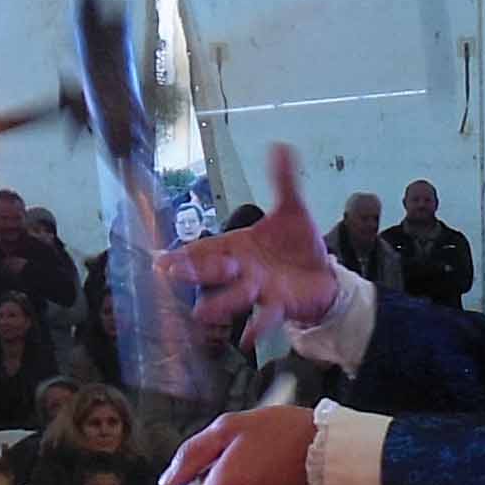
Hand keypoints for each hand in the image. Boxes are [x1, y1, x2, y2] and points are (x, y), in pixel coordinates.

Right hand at [161, 144, 337, 337]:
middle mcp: (243, 270)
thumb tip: (281, 145)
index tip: (162, 260)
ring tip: (202, 313)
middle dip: (196, 272)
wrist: (322, 274)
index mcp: (239, 246)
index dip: (185, 254)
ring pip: (235, 296)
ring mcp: (259, 289)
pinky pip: (266, 317)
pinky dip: (256, 328)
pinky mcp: (279, 304)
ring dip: (220, 303)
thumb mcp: (292, 209)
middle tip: (173, 274)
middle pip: (214, 271)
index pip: (207, 248)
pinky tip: (246, 339)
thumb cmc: (298, 244)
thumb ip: (283, 180)